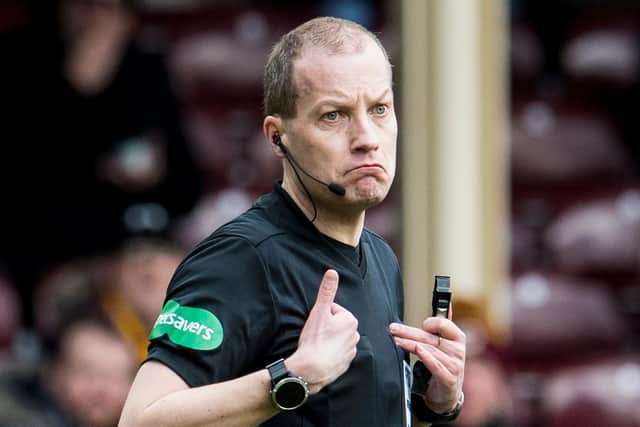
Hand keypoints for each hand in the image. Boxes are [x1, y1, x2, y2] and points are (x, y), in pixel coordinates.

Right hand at [285, 269, 359, 393]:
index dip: (321, 315)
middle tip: (315, 334)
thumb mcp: (319, 311)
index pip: (333, 310)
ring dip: (327, 340)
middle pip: (335, 325)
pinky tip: (320, 355)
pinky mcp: (345, 364)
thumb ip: (327, 291)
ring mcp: (351, 351)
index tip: (316, 324)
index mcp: (350, 321)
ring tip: (316, 345)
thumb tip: (332, 272)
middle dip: (325, 327)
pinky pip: (336, 353)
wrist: (311, 370)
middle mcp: (355, 335)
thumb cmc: (314, 340)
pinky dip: (329, 353)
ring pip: (335, 339)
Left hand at [389, 313, 464, 413]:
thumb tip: (447, 303)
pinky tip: (417, 350)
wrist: (447, 394)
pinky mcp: (449, 379)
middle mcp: (458, 351)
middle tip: (393, 329)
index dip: (430, 322)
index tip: (419, 324)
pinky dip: (426, 357)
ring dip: (410, 343)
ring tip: (396, 340)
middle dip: (408, 332)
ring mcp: (455, 365)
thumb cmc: (444, 364)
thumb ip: (444, 325)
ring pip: (428, 350)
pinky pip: (435, 365)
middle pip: (429, 337)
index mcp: (458, 338)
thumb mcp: (446, 344)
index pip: (443, 324)